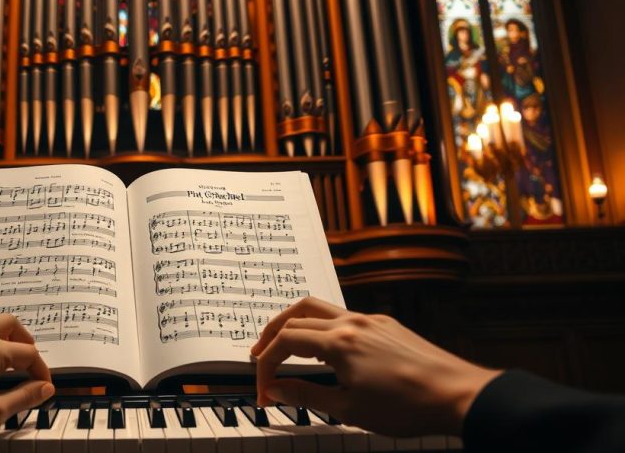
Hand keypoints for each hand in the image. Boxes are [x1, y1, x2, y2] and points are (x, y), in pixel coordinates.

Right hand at [251, 298, 499, 436]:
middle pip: (295, 315)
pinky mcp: (387, 324)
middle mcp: (353, 322)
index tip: (263, 390)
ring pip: (319, 308)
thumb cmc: (409, 407)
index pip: (285, 342)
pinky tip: (324, 349)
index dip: (266, 366)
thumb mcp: (349, 409)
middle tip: (258, 358)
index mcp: (340, 342)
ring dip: (294, 324)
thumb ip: (306, 394)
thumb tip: (275, 389)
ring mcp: (372, 320)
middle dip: (271, 336)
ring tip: (283, 346)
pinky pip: (343, 315)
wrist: (459, 395)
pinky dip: (322, 327)